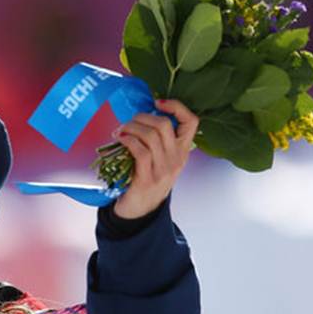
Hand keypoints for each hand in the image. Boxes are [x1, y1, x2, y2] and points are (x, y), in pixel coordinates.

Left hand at [111, 98, 197, 219]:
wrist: (141, 210)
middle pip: (164, 125)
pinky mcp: (148, 178)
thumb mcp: (161, 158)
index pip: (192, 122)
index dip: (177, 107)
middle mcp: (177, 159)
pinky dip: (128, 140)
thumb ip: (158, 140)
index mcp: (183, 151)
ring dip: (131, 128)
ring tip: (121, 131)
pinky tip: (119, 139)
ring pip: (150, 136)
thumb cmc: (147, 178)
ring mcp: (163, 170)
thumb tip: (142, 114)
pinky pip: (140, 151)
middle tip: (129, 122)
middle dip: (142, 117)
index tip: (157, 103)